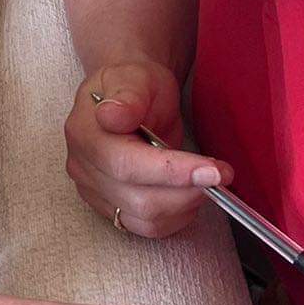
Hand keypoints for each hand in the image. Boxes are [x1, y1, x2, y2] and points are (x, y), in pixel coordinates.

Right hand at [65, 59, 231, 238]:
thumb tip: (112, 116)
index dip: (172, 172)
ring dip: (185, 206)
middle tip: (221, 175)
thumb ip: (127, 96)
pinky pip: (145, 227)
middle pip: (138, 199)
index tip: (213, 170)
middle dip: (188, 191)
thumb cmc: (136, 84)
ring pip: (145, 219)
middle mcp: (82, 167)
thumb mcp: (136, 77)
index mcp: (84, 132)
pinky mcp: (108, 208)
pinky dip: (175, 217)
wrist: (130, 96)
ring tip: (205, 181)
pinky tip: (188, 195)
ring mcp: (93, 191)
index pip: (126, 165)